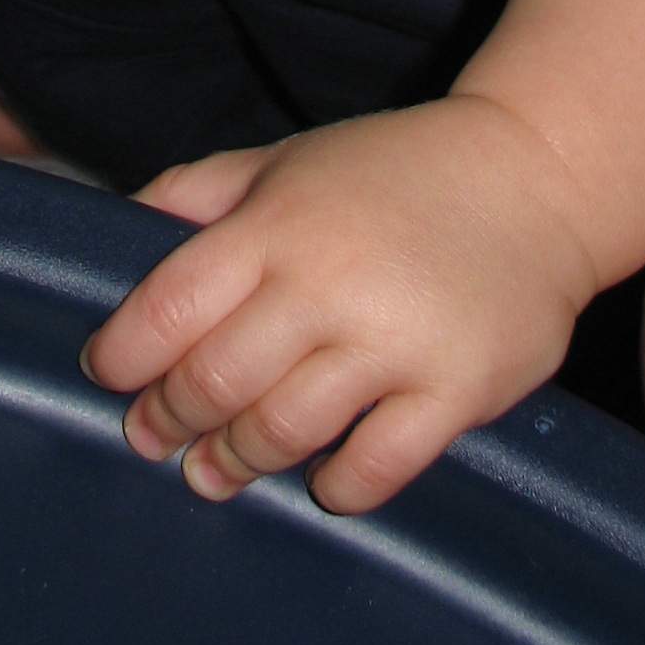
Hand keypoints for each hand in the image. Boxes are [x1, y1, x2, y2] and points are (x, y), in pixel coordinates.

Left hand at [80, 94, 593, 513]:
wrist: (536, 176)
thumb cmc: (397, 172)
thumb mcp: (289, 158)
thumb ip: (203, 191)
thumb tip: (121, 222)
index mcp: (279, 224)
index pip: (171, 305)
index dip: (126, 354)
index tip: (107, 375)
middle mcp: (327, 283)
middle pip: (216, 380)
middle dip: (171, 418)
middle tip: (154, 437)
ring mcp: (394, 342)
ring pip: (284, 431)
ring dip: (237, 461)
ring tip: (215, 471)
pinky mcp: (455, 390)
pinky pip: (377, 467)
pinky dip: (337, 486)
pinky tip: (320, 481)